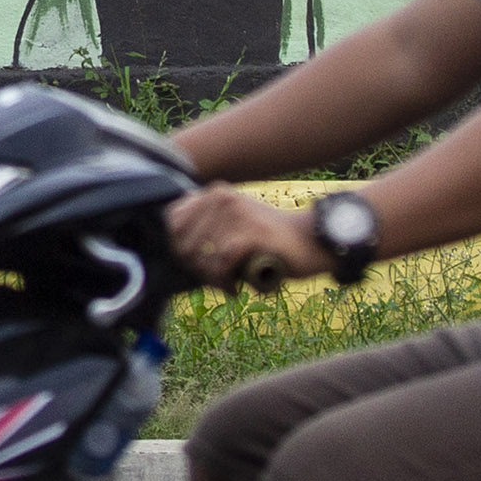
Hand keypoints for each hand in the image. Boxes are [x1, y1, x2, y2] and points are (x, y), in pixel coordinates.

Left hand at [169, 183, 329, 290]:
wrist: (309, 240)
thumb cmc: (266, 238)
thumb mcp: (233, 223)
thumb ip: (205, 226)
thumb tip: (171, 244)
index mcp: (213, 193)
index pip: (172, 222)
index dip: (177, 248)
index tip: (194, 265)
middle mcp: (221, 198)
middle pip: (184, 244)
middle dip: (194, 268)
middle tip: (215, 280)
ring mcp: (237, 214)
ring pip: (202, 257)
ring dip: (211, 279)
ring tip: (227, 284)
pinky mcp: (251, 235)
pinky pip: (221, 264)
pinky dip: (224, 281)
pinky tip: (234, 287)